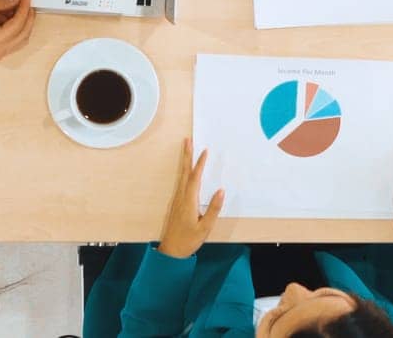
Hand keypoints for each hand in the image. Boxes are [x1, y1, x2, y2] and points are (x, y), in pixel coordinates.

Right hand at [0, 0, 35, 62]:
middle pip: (24, 34)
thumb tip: (15, 0)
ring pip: (19, 40)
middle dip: (28, 17)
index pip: (18, 24)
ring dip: (20, 24)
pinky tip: (3, 18)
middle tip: (26, 4)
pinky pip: (10, 43)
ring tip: (11, 9)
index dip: (24, 9)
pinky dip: (12, 30)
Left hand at [158, 138, 225, 258]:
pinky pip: (181, 183)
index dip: (200, 164)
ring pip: (181, 177)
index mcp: (189, 201)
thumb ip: (214, 209)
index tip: (204, 151)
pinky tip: (187, 172)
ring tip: (187, 150)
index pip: (195, 178)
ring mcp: (177, 200)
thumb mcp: (205, 227)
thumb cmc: (189, 240)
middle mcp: (181, 198)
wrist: (171, 252)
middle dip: (186, 156)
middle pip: (184, 172)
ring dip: (184, 162)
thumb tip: (221, 191)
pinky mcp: (176, 204)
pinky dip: (184, 173)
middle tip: (187, 141)